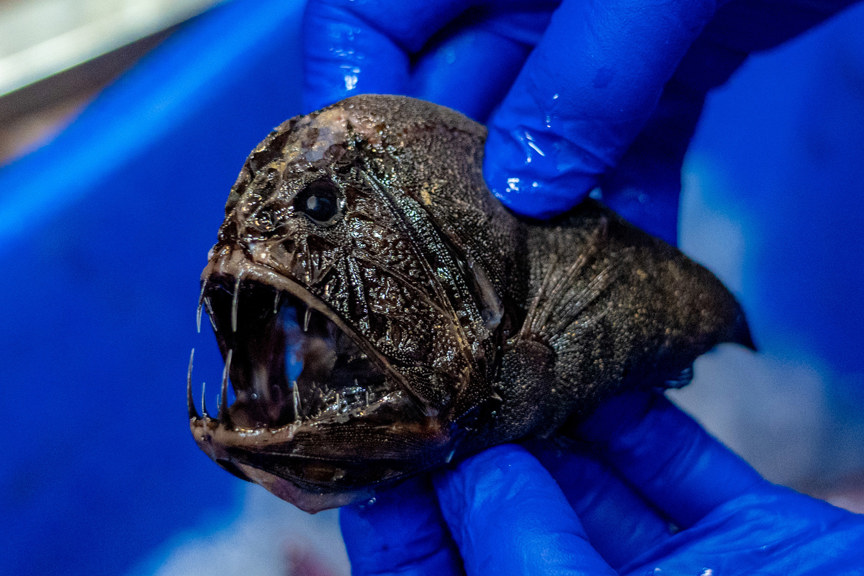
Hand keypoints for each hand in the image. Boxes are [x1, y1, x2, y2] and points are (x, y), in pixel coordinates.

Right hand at [303, 0, 855, 243]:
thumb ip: (583, 78)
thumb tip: (525, 188)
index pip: (360, 25)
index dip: (348, 108)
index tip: (362, 197)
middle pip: (450, 106)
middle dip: (458, 196)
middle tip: (465, 285)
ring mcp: (584, 39)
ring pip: (536, 146)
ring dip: (546, 224)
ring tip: (546, 304)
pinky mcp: (656, 72)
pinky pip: (624, 154)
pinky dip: (632, 213)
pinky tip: (638, 279)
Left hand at [340, 391, 863, 574]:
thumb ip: (523, 554)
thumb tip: (472, 475)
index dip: (403, 519)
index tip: (379, 442)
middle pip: (519, 524)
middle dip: (482, 451)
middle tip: (440, 370)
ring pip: (597, 489)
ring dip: (556, 422)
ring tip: (507, 351)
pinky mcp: (755, 538)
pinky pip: (682, 467)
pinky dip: (645, 418)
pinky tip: (605, 366)